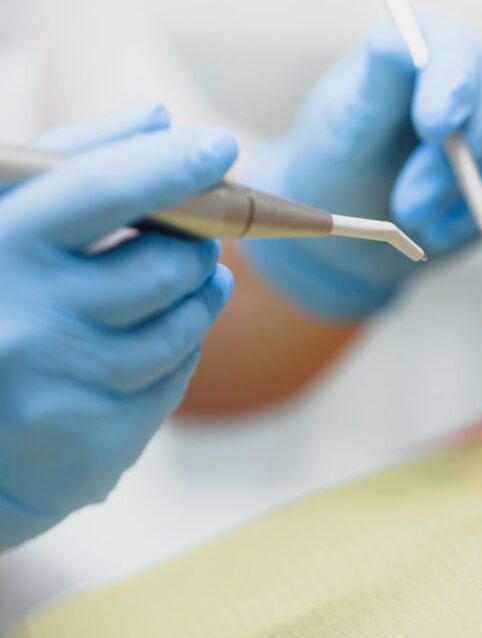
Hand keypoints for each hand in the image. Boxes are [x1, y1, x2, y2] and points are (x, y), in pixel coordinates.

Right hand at [0, 105, 236, 548]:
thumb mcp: (3, 219)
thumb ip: (73, 162)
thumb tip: (157, 117)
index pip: (103, 189)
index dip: (172, 164)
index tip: (220, 146)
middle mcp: (26, 317)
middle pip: (164, 266)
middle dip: (199, 246)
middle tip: (202, 237)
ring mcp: (62, 383)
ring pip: (182, 327)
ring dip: (201, 297)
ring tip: (194, 280)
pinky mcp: (96, 437)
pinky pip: (175, 378)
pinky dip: (180, 351)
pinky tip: (155, 340)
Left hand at [244, 11, 481, 317]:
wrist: (366, 220)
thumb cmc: (346, 164)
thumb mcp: (344, 127)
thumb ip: (374, 89)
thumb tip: (396, 43)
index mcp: (432, 46)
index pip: (457, 53)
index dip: (452, 90)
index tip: (432, 129)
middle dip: (456, 172)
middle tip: (410, 211)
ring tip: (432, 228)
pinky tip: (477, 224)